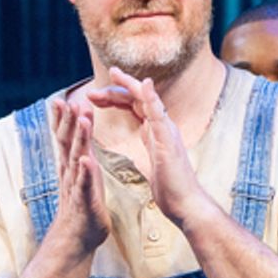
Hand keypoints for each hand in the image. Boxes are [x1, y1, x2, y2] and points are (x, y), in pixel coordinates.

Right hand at [49, 95, 110, 254]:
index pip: (66, 138)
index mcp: (73, 165)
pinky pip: (84, 185)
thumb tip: (81, 134)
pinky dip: (85, 172)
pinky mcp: (85, 201)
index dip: (65, 119)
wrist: (77, 237)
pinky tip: (86, 160)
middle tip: (70, 101)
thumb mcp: (83, 174)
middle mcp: (72, 172)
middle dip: (69, 121)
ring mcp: (77, 186)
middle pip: (67, 143)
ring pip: (76, 158)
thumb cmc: (82, 205)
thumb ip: (81, 153)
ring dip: (79, 139)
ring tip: (82, 120)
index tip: (64, 99)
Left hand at [87, 67, 213, 226]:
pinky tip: (143, 84)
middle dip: (115, 90)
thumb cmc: (171, 189)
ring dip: (129, 85)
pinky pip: (159, 113)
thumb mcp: (151, 165)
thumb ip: (147, 153)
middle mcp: (162, 127)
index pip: (134, 107)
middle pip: (138, 99)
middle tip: (93, 88)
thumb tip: (139, 151)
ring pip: (148, 99)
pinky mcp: (168, 139)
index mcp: (156, 133)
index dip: (116, 98)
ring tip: (114, 73)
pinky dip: (151, 97)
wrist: (184, 204)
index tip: (96, 96)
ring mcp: (166, 131)